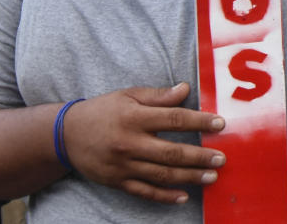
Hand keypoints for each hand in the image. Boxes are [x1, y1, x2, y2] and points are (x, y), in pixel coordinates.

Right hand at [63, 83, 225, 204]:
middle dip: (200, 156)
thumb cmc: (101, 111)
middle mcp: (130, 142)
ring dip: (190, 176)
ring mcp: (124, 165)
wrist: (66, 134)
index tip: (220, 124)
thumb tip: (185, 89)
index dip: (199, 121)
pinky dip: (165, 196)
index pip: (173, 119)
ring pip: (163, 174)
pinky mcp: (118, 181)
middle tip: (221, 158)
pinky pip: (145, 192)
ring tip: (212, 176)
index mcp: (133, 117)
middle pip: (172, 151)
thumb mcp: (126, 96)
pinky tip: (184, 196)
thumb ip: (157, 96)